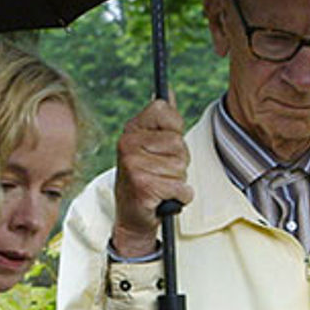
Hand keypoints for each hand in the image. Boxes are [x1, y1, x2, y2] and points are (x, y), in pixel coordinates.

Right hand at [111, 97, 194, 258]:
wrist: (131, 217)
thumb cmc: (146, 179)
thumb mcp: (150, 145)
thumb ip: (162, 120)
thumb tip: (168, 91)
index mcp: (131, 129)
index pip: (165, 110)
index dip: (173, 131)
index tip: (163, 146)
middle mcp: (128, 143)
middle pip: (179, 143)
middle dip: (179, 161)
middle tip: (160, 172)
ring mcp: (133, 164)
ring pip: (181, 166)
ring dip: (178, 180)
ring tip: (160, 184)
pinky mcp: (143, 186)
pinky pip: (181, 187)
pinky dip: (180, 196)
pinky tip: (162, 198)